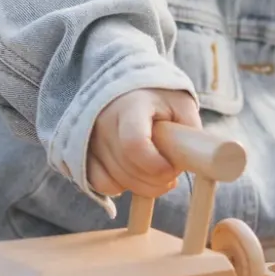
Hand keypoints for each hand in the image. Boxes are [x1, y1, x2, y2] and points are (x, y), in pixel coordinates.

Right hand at [86, 88, 200, 198]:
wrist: (128, 88)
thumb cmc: (159, 98)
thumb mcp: (182, 106)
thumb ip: (189, 131)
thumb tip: (190, 160)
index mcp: (130, 106)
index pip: (134, 144)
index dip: (156, 165)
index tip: (172, 168)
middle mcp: (103, 121)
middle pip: (127, 168)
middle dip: (156, 180)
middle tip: (171, 174)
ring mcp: (90, 138)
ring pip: (116, 179)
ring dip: (142, 186)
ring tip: (156, 172)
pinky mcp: (83, 152)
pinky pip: (99, 183)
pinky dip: (120, 187)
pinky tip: (134, 175)